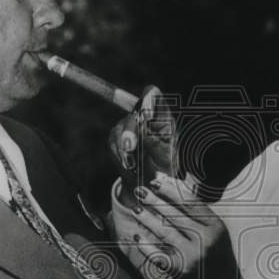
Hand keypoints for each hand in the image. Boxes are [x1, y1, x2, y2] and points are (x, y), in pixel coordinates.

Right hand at [108, 87, 176, 204]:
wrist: (149, 182)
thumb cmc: (164, 166)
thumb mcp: (165, 157)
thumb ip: (155, 143)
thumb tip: (142, 130)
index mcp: (162, 117)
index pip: (154, 96)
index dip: (148, 98)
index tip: (145, 114)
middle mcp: (144, 117)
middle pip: (133, 114)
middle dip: (130, 131)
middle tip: (131, 147)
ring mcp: (128, 125)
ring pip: (120, 128)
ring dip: (124, 148)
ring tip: (133, 166)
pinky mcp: (116, 137)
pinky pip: (113, 142)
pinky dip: (119, 155)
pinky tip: (128, 166)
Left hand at [126, 173, 240, 278]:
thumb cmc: (219, 261)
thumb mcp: (217, 235)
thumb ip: (200, 216)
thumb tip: (176, 190)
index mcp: (216, 227)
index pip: (191, 201)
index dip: (172, 189)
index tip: (157, 179)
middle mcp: (205, 239)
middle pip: (175, 214)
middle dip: (155, 199)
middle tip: (140, 189)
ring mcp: (193, 255)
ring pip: (164, 231)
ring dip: (147, 218)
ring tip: (136, 209)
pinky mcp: (181, 270)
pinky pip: (158, 254)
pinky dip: (145, 245)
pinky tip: (135, 236)